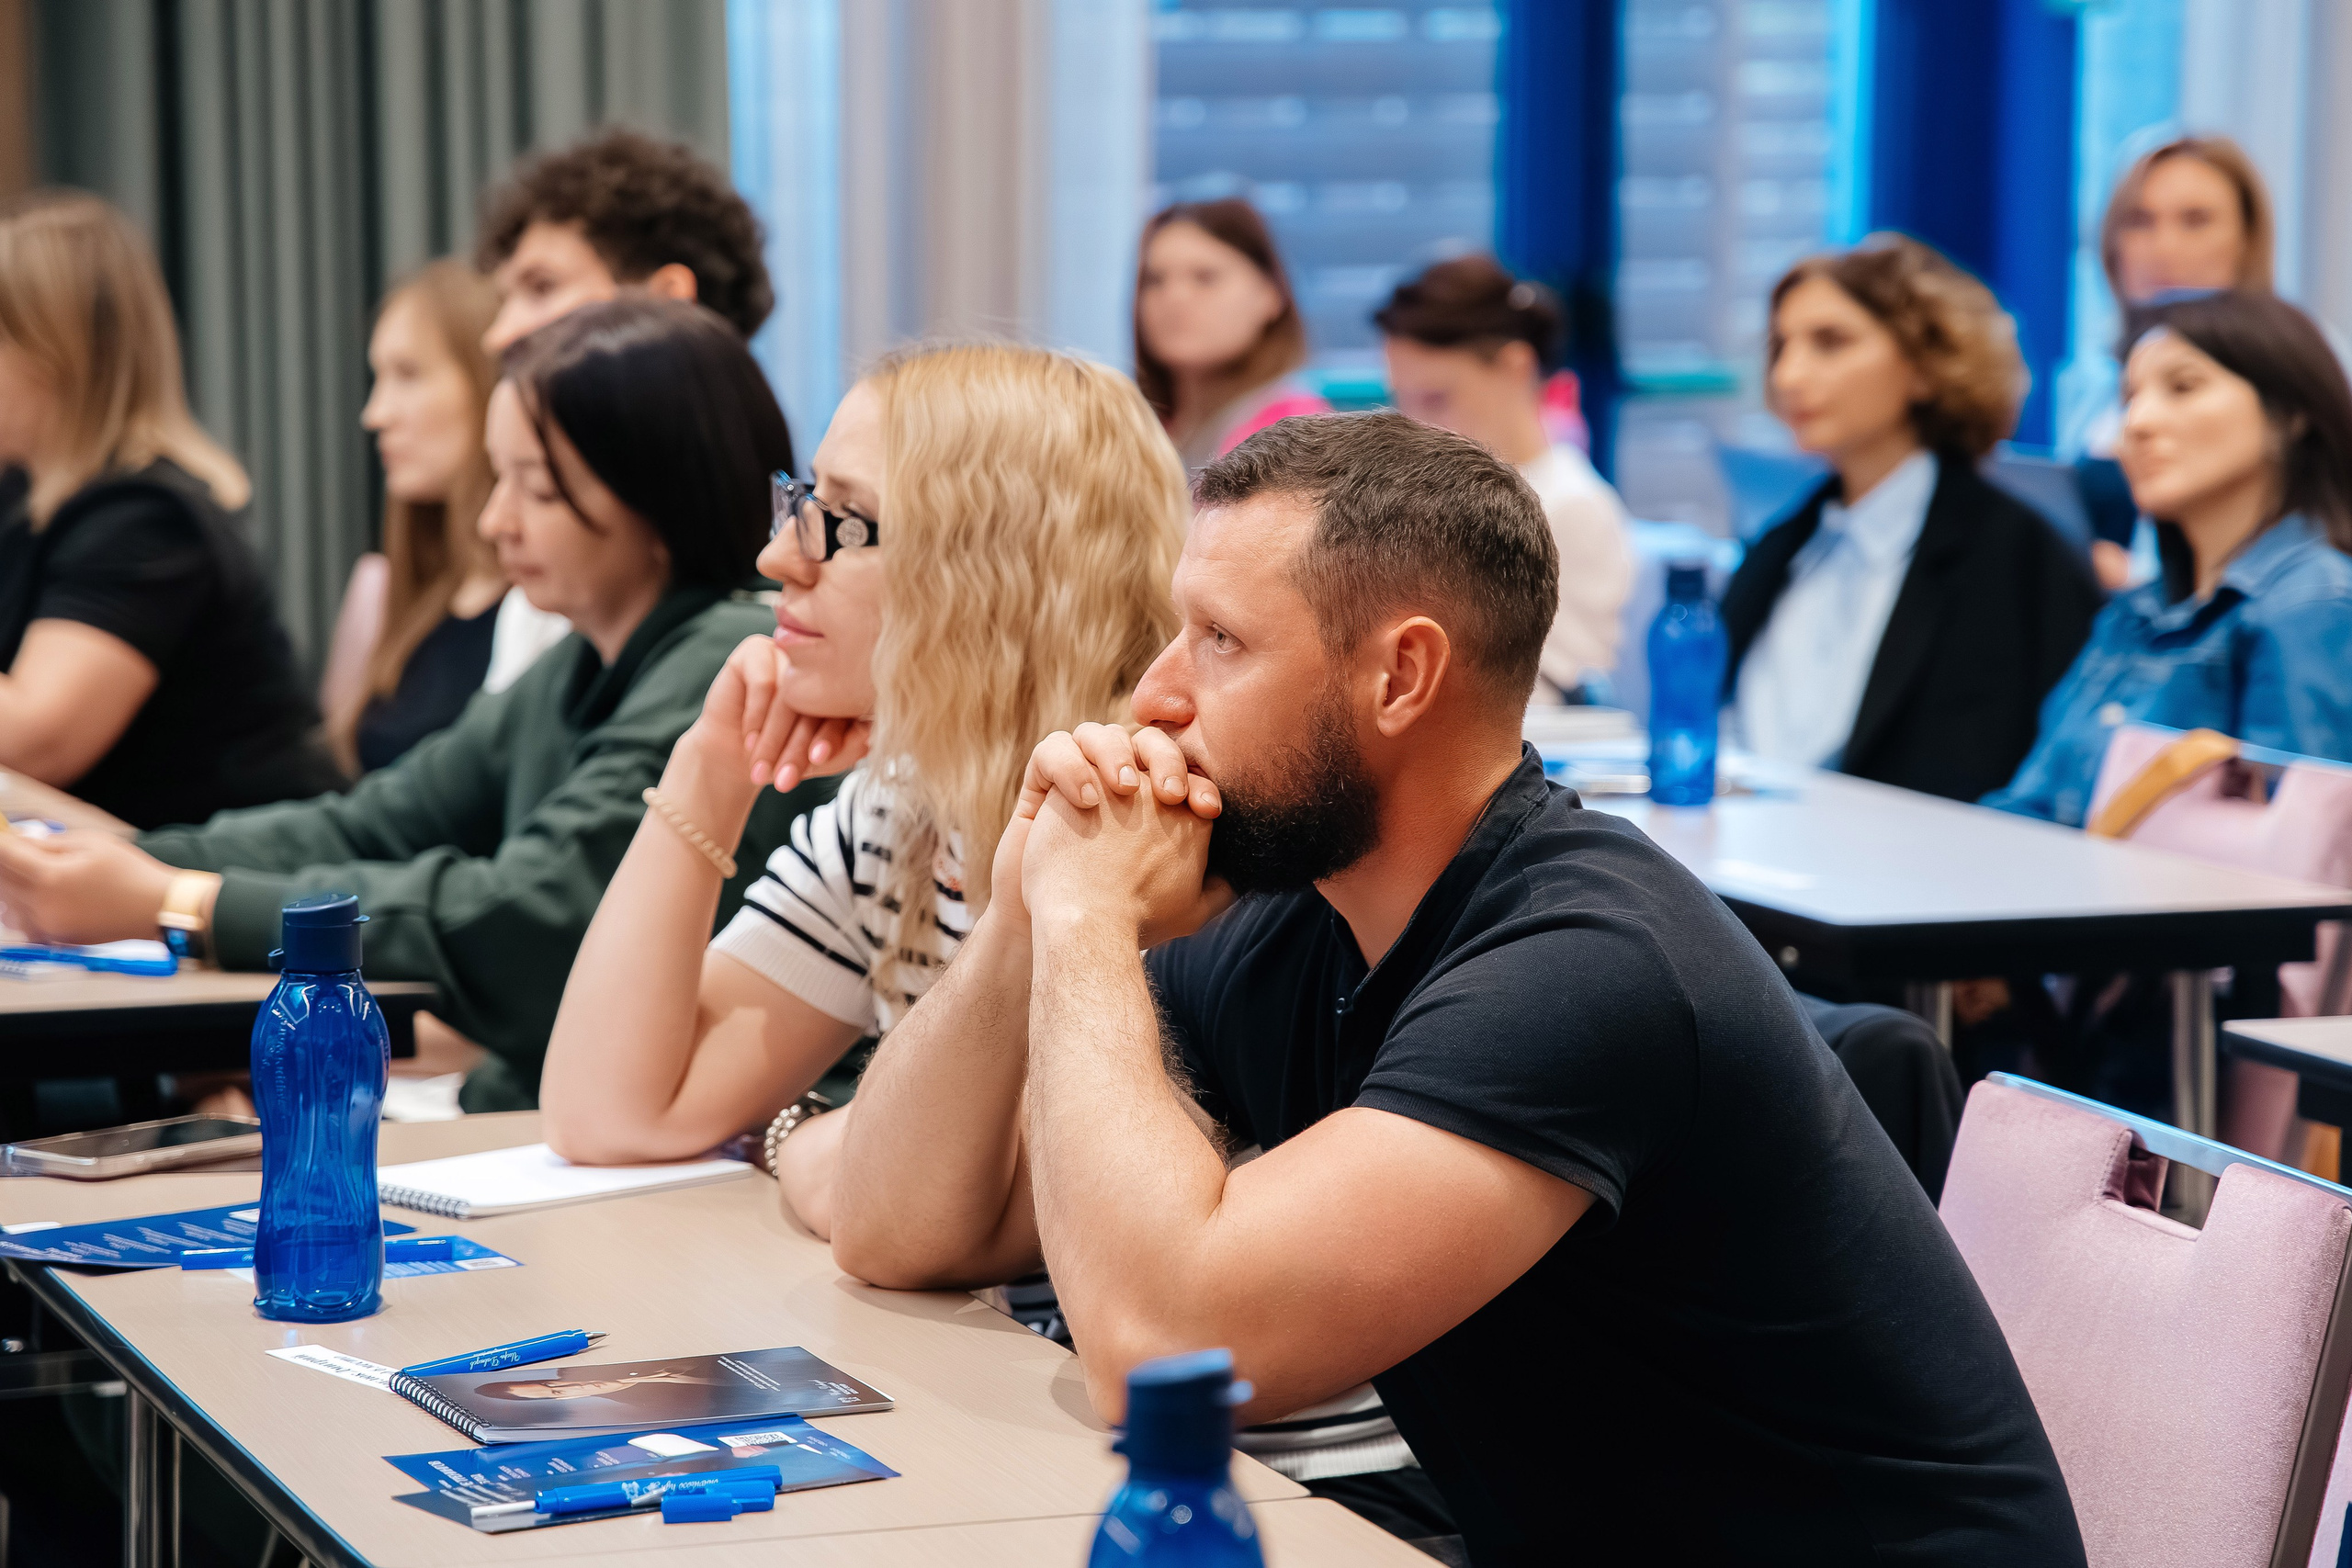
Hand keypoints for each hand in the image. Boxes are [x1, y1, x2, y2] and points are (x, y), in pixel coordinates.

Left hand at [0, 830, 177, 944]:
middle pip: (1, 880)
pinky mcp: (55, 939)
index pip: (5, 855)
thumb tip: (19, 842)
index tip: (3, 834)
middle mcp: (43, 905)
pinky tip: (36, 898)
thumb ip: (50, 842)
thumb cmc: (131, 872)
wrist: (157, 908)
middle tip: (17, 852)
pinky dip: (20, 910)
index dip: (2, 842)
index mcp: (51, 877)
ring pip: (6, 905)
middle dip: (6, 863)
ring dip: (9, 888)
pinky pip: (22, 924)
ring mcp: (48, 925)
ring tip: (26, 876)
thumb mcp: (93, 843)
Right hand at [693, 634, 872, 793]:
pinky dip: (756, 717)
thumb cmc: (784, 755)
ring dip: (774, 737)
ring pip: (789, 695)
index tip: (818, 761)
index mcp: (845, 686)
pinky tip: (750, 740)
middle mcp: (821, 665)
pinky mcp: (756, 650)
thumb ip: (847, 749)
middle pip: (818, 702)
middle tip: (786, 777)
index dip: (834, 737)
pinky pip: (762, 682)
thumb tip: (869, 736)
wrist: (734, 753)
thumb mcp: (818, 760)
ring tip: (762, 769)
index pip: (847, 709)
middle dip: (800, 745)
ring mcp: (790, 654)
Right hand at [1017, 725, 1231, 946]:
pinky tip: (1086, 801)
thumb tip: (1251, 872)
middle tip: (1170, 795)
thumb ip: (1218, 887)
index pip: (1184, 765)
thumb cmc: (1129, 918)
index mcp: (1157, 798)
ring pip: (1099, 734)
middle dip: (1165, 758)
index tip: (1208, 809)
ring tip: (1125, 790)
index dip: (1199, 779)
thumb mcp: (1186, 908)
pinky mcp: (1043, 783)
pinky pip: (1052, 750)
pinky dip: (1069, 766)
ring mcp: (1081, 777)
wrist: (1071, 930)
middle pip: (1147, 739)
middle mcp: (1121, 780)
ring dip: (1115, 754)